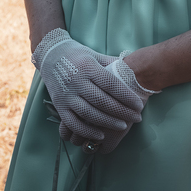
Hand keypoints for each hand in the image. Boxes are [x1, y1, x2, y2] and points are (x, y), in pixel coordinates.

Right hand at [32, 29, 143, 144]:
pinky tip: (100, 134)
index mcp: (88, 67)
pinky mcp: (59, 106)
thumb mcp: (95, 55)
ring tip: (123, 126)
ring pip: (89, 113)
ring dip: (108, 122)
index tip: (139, 104)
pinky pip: (73, 123)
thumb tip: (133, 72)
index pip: (111, 84)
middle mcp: (76, 81)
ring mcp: (67, 95)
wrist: (50, 55)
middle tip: (137, 117)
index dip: (126, 96)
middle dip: (122, 111)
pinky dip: (87, 131)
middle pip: (102, 101)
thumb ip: (112, 65)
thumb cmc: (78, 55)